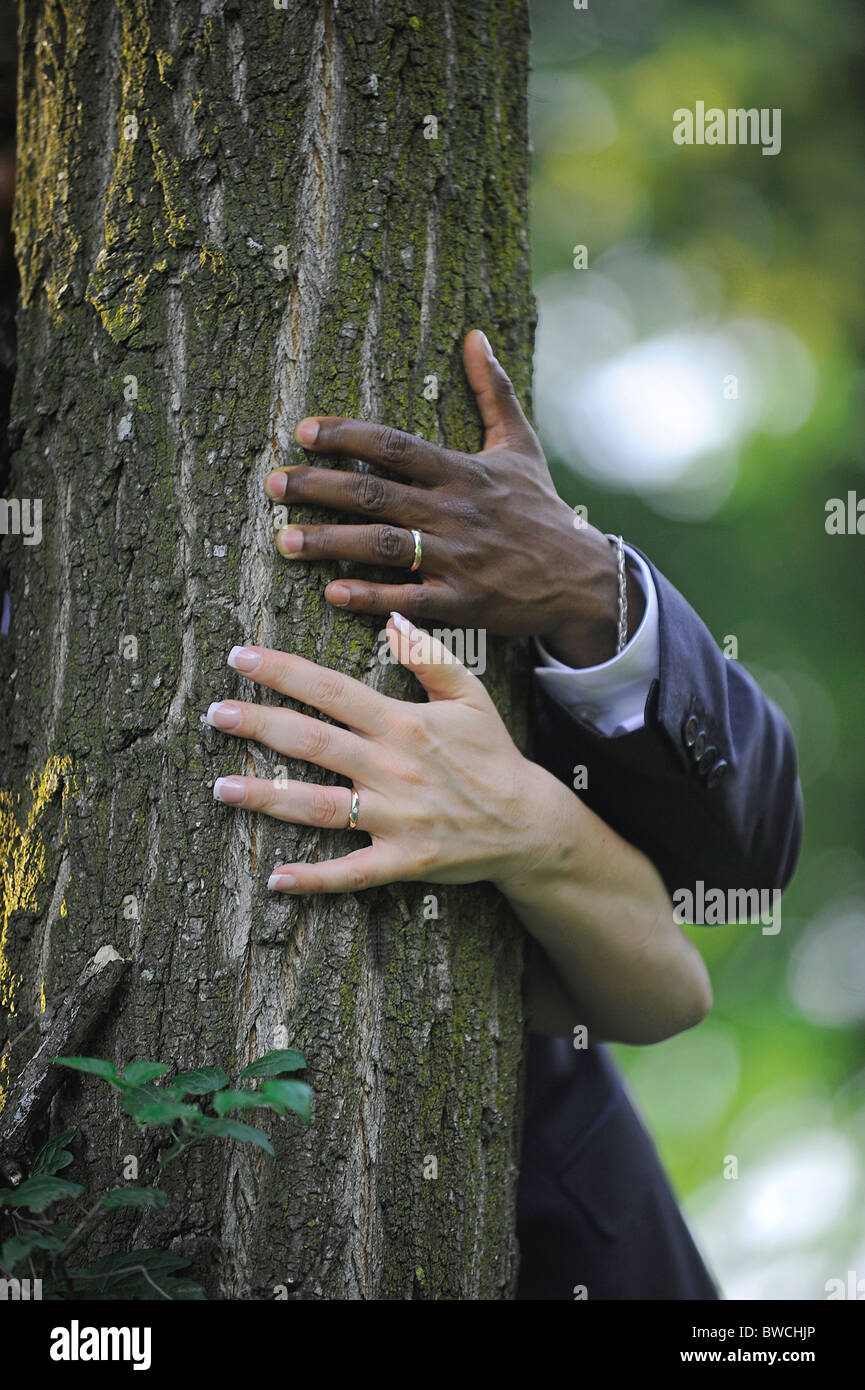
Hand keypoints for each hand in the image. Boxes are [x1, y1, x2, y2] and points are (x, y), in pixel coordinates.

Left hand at [207, 614, 561, 892]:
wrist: (530, 822)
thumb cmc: (492, 755)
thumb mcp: (470, 696)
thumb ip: (430, 657)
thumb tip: (393, 620)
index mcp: (403, 723)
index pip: (332, 690)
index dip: (283, 672)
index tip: (241, 658)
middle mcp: (392, 767)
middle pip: (313, 742)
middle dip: (259, 726)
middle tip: (215, 714)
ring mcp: (395, 817)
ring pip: (321, 806)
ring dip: (268, 798)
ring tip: (221, 788)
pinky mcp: (402, 860)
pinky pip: (352, 872)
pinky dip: (314, 878)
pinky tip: (275, 877)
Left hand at [264, 330, 641, 667]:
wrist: (581, 578)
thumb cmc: (541, 509)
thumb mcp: (521, 445)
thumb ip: (494, 391)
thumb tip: (476, 335)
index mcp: (463, 471)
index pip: (394, 445)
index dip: (347, 436)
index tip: (303, 431)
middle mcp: (454, 511)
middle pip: (374, 493)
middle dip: (317, 487)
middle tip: (272, 484)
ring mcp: (457, 558)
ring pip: (382, 545)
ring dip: (329, 543)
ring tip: (284, 541)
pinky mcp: (462, 602)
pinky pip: (408, 599)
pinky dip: (370, 597)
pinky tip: (333, 592)